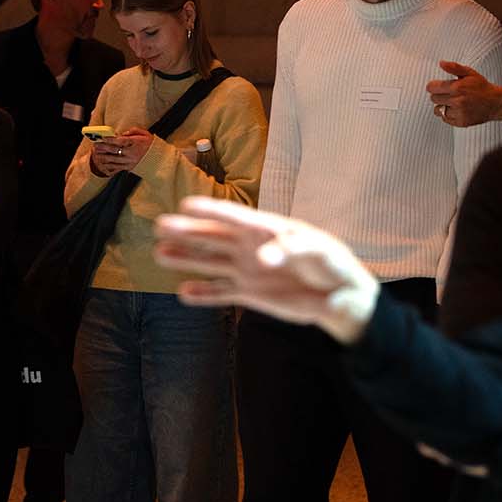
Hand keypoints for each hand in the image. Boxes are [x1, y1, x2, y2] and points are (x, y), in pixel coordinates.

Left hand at [90, 128, 151, 176]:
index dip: (110, 140)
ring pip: (114, 160)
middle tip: (95, 145)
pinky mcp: (129, 168)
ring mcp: (130, 162)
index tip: (103, 138)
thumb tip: (122, 133)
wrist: (160, 160)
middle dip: (104, 148)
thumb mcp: (145, 134)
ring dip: (104, 157)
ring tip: (96, 154)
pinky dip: (109, 166)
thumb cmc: (151, 145)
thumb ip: (133, 131)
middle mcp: (132, 153)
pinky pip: (117, 167)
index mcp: (135, 144)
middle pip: (115, 150)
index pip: (120, 141)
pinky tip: (103, 164)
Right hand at [152, 196, 379, 343]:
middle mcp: (251, 247)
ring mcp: (247, 270)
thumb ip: (290, 251)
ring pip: (210, 263)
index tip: (187, 205)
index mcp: (267, 229)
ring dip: (186, 259)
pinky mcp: (249, 293)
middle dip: (188, 231)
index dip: (211, 210)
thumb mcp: (319, 251)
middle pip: (214, 237)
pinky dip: (203, 294)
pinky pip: (221, 293)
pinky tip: (183, 293)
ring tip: (159, 254)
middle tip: (161, 226)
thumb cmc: (333, 264)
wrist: (341, 297)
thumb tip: (262, 259)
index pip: (235, 217)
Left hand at [426, 61, 501, 126]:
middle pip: (433, 99)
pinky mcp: (461, 122)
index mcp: (457, 87)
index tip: (438, 86)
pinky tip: (458, 109)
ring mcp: (459, 112)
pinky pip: (445, 119)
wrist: (496, 102)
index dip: (433, 86)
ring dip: (443, 106)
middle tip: (450, 94)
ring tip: (453, 102)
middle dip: (439, 95)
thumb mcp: (470, 73)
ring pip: (438, 110)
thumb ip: (454, 67)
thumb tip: (441, 63)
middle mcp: (457, 100)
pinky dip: (449, 115)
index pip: (431, 88)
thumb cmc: (482, 87)